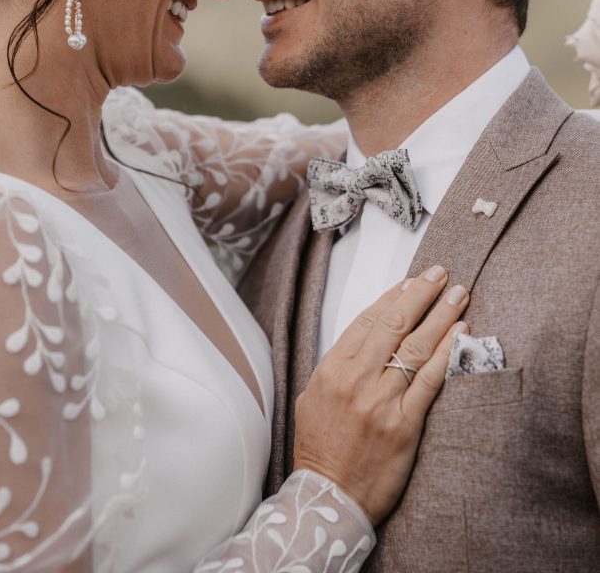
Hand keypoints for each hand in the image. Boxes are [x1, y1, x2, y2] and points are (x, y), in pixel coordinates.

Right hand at [293, 266, 467, 524]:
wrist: (328, 499)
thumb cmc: (320, 451)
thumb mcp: (312, 398)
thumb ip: (337, 367)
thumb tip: (364, 341)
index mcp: (331, 369)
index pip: (367, 321)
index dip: (393, 297)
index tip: (411, 281)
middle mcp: (356, 379)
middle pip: (394, 325)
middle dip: (421, 294)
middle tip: (441, 274)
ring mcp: (380, 401)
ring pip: (416, 346)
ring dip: (441, 315)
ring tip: (459, 294)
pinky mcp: (404, 424)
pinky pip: (430, 381)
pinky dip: (448, 353)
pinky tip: (461, 334)